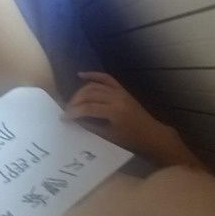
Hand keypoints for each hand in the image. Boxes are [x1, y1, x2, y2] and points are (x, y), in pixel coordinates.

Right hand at [63, 71, 181, 159]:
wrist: (151, 135)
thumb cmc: (131, 140)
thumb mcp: (109, 136)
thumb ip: (91, 125)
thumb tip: (74, 120)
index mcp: (114, 112)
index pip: (88, 108)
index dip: (73, 112)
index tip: (63, 118)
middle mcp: (116, 98)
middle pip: (89, 94)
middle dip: (75, 102)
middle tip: (66, 111)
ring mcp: (119, 92)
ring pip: (94, 86)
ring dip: (81, 92)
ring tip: (72, 102)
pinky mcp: (121, 90)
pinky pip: (106, 79)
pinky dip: (93, 75)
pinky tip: (80, 75)